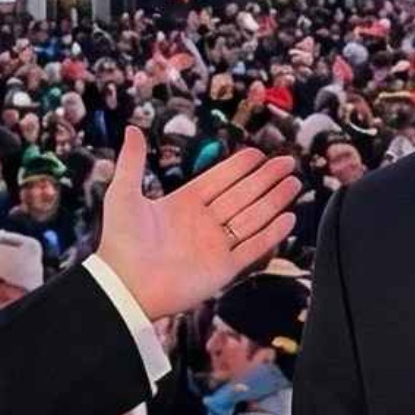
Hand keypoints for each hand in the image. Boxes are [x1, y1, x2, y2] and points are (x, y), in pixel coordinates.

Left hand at [86, 129, 300, 322]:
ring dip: (273, 200)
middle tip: (287, 163)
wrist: (125, 286)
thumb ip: (132, 162)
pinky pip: (253, 248)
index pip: (220, 179)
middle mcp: (203, 223)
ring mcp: (215, 246)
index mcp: (183, 203)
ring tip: (293, 183)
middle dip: (266, 178)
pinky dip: (271, 234)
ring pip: (252, 217)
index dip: (239, 166)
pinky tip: (288, 218)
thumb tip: (132, 128)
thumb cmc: (120, 242)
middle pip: (242, 195)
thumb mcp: (123, 194)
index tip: (259, 153)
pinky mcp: (223, 269)